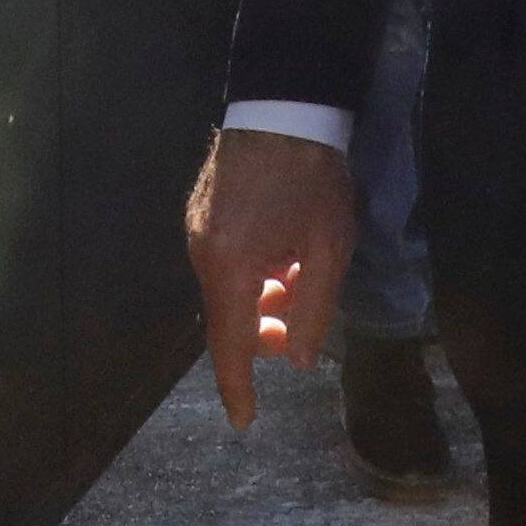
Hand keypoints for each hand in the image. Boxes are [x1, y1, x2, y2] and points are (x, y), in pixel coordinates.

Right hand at [185, 127, 357, 427]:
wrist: (283, 104)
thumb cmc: (311, 178)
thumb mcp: (328, 248)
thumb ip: (315, 309)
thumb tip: (301, 358)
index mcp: (230, 267)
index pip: (230, 343)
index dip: (238, 386)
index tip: (244, 421)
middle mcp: (202, 253)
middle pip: (228, 315)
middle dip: (263, 334)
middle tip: (299, 335)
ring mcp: (197, 229)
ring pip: (229, 288)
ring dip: (262, 300)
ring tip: (300, 284)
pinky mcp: (203, 211)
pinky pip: (226, 261)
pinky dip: (253, 275)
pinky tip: (283, 258)